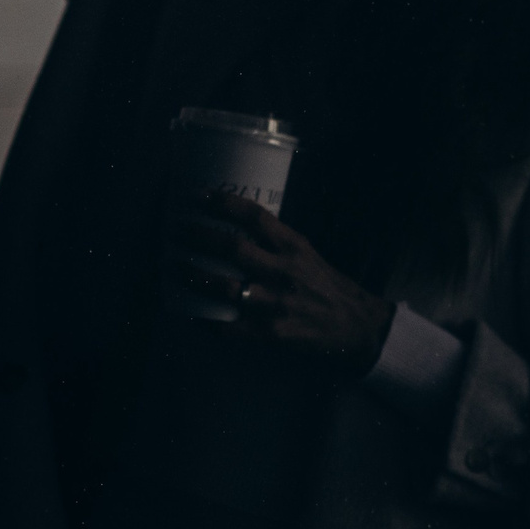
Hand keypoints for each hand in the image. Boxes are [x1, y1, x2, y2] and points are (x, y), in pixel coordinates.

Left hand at [174, 192, 394, 370]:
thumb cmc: (327, 287)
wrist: (357, 328)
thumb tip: (233, 229)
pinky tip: (190, 315)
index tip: (197, 195)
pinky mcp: (271, 333)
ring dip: (193, 276)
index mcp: (293, 247)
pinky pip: (228, 328)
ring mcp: (276, 303)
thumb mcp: (306, 255)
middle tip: (175, 230)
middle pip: (232, 248)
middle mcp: (284, 271)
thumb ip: (275, 244)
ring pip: (223, 288)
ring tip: (173, 268)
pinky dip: (206, 322)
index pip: (254, 217)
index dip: (223, 203)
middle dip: (198, 236)